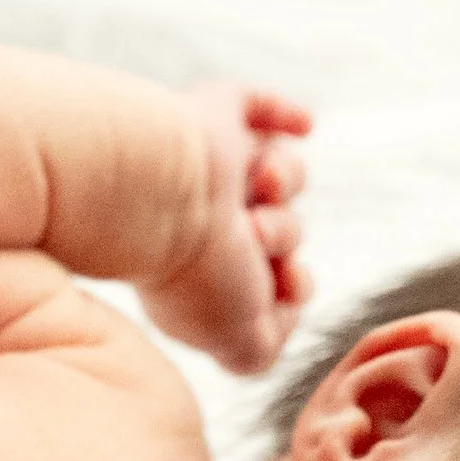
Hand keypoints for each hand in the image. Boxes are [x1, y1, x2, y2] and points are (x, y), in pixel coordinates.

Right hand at [141, 85, 312, 376]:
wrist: (156, 197)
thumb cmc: (195, 272)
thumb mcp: (238, 340)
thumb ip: (259, 352)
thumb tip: (278, 316)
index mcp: (202, 276)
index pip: (269, 280)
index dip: (294, 283)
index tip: (287, 282)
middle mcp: (207, 223)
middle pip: (283, 228)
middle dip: (284, 234)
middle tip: (254, 234)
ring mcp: (211, 169)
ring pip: (284, 174)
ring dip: (287, 180)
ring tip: (264, 184)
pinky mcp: (211, 116)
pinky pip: (257, 109)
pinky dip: (281, 113)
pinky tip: (303, 125)